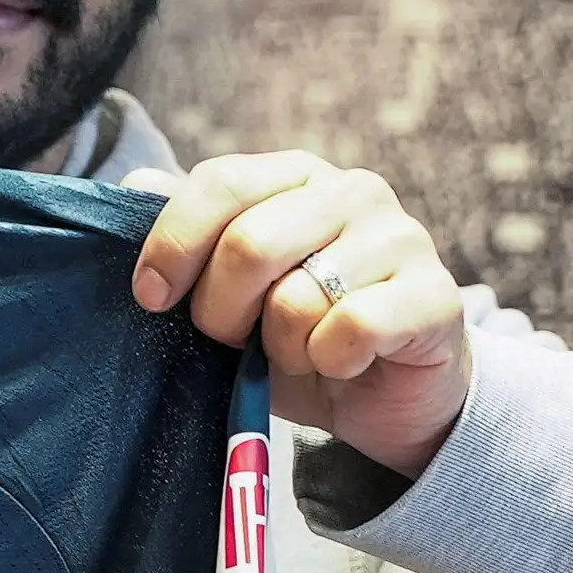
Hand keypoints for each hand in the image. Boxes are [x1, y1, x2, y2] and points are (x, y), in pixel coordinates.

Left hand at [128, 152, 470, 476]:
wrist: (384, 396)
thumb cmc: (298, 336)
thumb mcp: (230, 292)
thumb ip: (189, 239)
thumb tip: (136, 183)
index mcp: (296, 176)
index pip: (221, 183)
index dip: (173, 245)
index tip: (151, 299)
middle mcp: (353, 191)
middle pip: (250, 244)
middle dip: (221, 313)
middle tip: (233, 343)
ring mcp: (402, 238)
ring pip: (297, 298)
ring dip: (280, 348)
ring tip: (299, 353)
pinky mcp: (436, 295)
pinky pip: (350, 330)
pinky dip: (330, 361)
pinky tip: (344, 362)